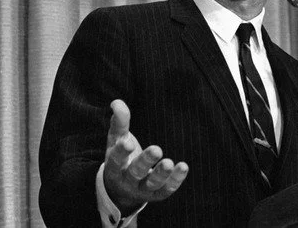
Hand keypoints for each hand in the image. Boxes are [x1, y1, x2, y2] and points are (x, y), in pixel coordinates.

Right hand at [103, 99, 188, 213]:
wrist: (122, 190)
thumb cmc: (121, 158)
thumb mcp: (117, 140)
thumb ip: (119, 122)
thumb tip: (116, 102)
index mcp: (114, 166)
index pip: (116, 160)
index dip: (121, 152)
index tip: (127, 142)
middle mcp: (127, 180)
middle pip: (135, 172)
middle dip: (145, 161)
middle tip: (156, 149)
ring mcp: (142, 189)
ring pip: (151, 184)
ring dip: (161, 174)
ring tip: (169, 162)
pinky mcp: (156, 195)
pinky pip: (166, 190)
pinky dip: (175, 181)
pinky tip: (183, 167)